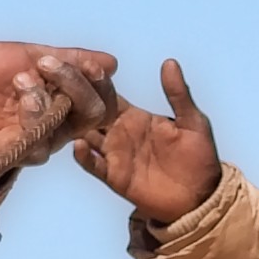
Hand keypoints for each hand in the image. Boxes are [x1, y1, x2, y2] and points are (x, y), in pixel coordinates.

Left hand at [0, 45, 119, 176]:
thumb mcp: (34, 55)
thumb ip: (71, 60)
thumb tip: (112, 63)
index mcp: (62, 102)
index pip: (101, 100)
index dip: (101, 83)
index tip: (88, 63)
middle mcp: (55, 126)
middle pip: (94, 115)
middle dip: (80, 84)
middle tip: (49, 62)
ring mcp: (36, 141)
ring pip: (72, 126)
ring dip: (51, 92)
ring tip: (21, 77)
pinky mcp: (14, 153)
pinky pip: (42, 143)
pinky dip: (37, 112)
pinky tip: (22, 92)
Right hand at [72, 58, 219, 227]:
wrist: (200, 196)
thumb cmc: (199, 157)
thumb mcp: (192, 121)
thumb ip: (178, 93)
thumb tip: (169, 62)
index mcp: (134, 116)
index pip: (108, 95)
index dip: (95, 81)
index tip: (82, 65)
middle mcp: (119, 133)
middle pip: (89, 113)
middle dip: (75, 99)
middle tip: (58, 83)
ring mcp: (114, 154)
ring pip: (84, 136)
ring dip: (72, 126)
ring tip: (59, 112)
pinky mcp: (114, 176)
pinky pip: (93, 164)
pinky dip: (84, 156)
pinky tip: (78, 146)